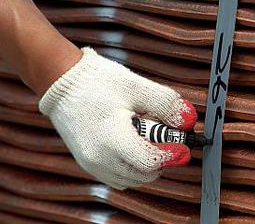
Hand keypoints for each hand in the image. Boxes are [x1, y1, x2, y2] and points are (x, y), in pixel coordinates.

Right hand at [39, 47, 196, 189]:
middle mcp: (99, 159)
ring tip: (148, 138)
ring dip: (147, 165)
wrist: (61, 79)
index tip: (185, 144)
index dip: (172, 155)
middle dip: (162, 160)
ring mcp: (91, 163)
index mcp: (112, 140)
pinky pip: (117, 176)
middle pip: (143, 175)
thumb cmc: (98, 81)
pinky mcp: (87, 162)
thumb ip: (166, 105)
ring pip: (131, 179)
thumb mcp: (138, 87)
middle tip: (168, 138)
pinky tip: (134, 143)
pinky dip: (131, 166)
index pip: (151, 163)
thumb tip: (188, 120)